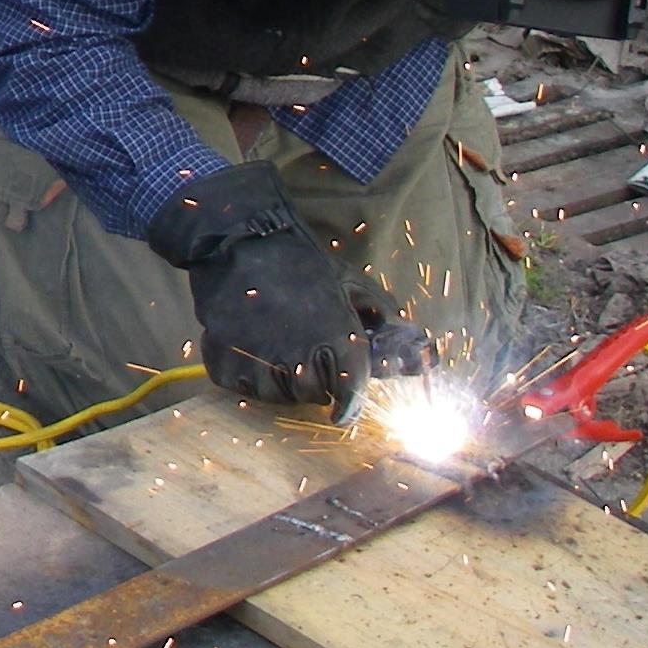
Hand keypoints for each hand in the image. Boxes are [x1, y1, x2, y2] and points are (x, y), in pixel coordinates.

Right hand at [146, 163, 370, 417]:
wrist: (238, 238)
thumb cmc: (298, 260)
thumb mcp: (349, 282)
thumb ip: (382, 318)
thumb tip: (423, 350)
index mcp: (336, 339)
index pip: (349, 393)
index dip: (348, 404)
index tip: (342, 409)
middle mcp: (299, 358)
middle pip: (312, 396)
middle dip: (313, 381)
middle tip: (303, 352)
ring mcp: (258, 362)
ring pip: (277, 395)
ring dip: (280, 379)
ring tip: (274, 343)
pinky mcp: (224, 363)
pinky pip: (243, 387)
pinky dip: (247, 374)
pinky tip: (248, 344)